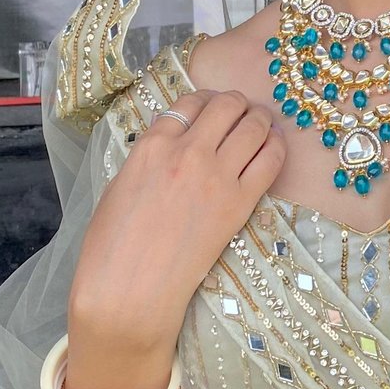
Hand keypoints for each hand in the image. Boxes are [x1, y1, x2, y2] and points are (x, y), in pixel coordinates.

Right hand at [64, 88, 284, 388]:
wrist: (131, 288)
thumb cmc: (113, 244)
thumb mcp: (120, 185)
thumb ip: (150, 158)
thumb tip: (171, 146)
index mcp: (152, 145)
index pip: (190, 103)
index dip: (205, 100)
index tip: (212, 106)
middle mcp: (188, 151)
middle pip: (227, 105)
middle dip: (238, 102)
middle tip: (242, 110)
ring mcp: (217, 176)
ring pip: (254, 125)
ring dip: (261, 118)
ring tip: (263, 123)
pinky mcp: (240, 203)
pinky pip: (270, 160)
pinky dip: (276, 146)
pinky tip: (275, 145)